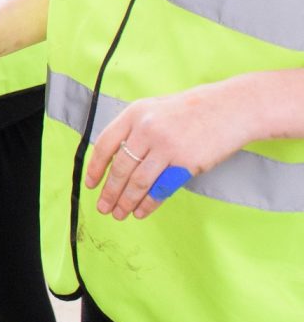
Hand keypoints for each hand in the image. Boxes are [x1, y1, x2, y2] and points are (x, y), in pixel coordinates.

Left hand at [87, 84, 242, 219]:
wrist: (232, 108)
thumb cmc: (193, 110)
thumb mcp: (156, 110)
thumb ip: (135, 130)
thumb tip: (115, 161)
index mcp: (134, 113)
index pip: (105, 145)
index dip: (95, 168)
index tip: (90, 184)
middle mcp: (146, 128)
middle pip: (121, 168)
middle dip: (110, 192)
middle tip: (103, 207)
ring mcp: (166, 145)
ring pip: (138, 181)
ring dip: (126, 201)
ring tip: (119, 214)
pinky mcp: (186, 162)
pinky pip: (161, 187)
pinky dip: (149, 202)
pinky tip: (140, 211)